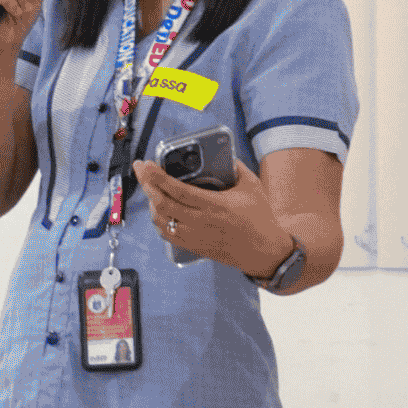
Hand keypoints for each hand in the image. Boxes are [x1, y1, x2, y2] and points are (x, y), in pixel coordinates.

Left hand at [136, 158, 293, 277]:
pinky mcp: (195, 247)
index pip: (178, 191)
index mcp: (215, 205)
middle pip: (163, 204)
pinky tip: (158, 210)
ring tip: (149, 188)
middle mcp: (202, 222)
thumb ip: (237, 168)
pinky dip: (158, 221)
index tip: (146, 165)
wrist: (266, 252)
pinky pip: (168, 235)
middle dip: (147, 185)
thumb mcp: (253, 187)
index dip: (158, 177)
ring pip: (162, 220)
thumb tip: (225, 155)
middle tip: (141, 170)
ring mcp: (196, 236)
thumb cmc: (260, 218)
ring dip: (151, 203)